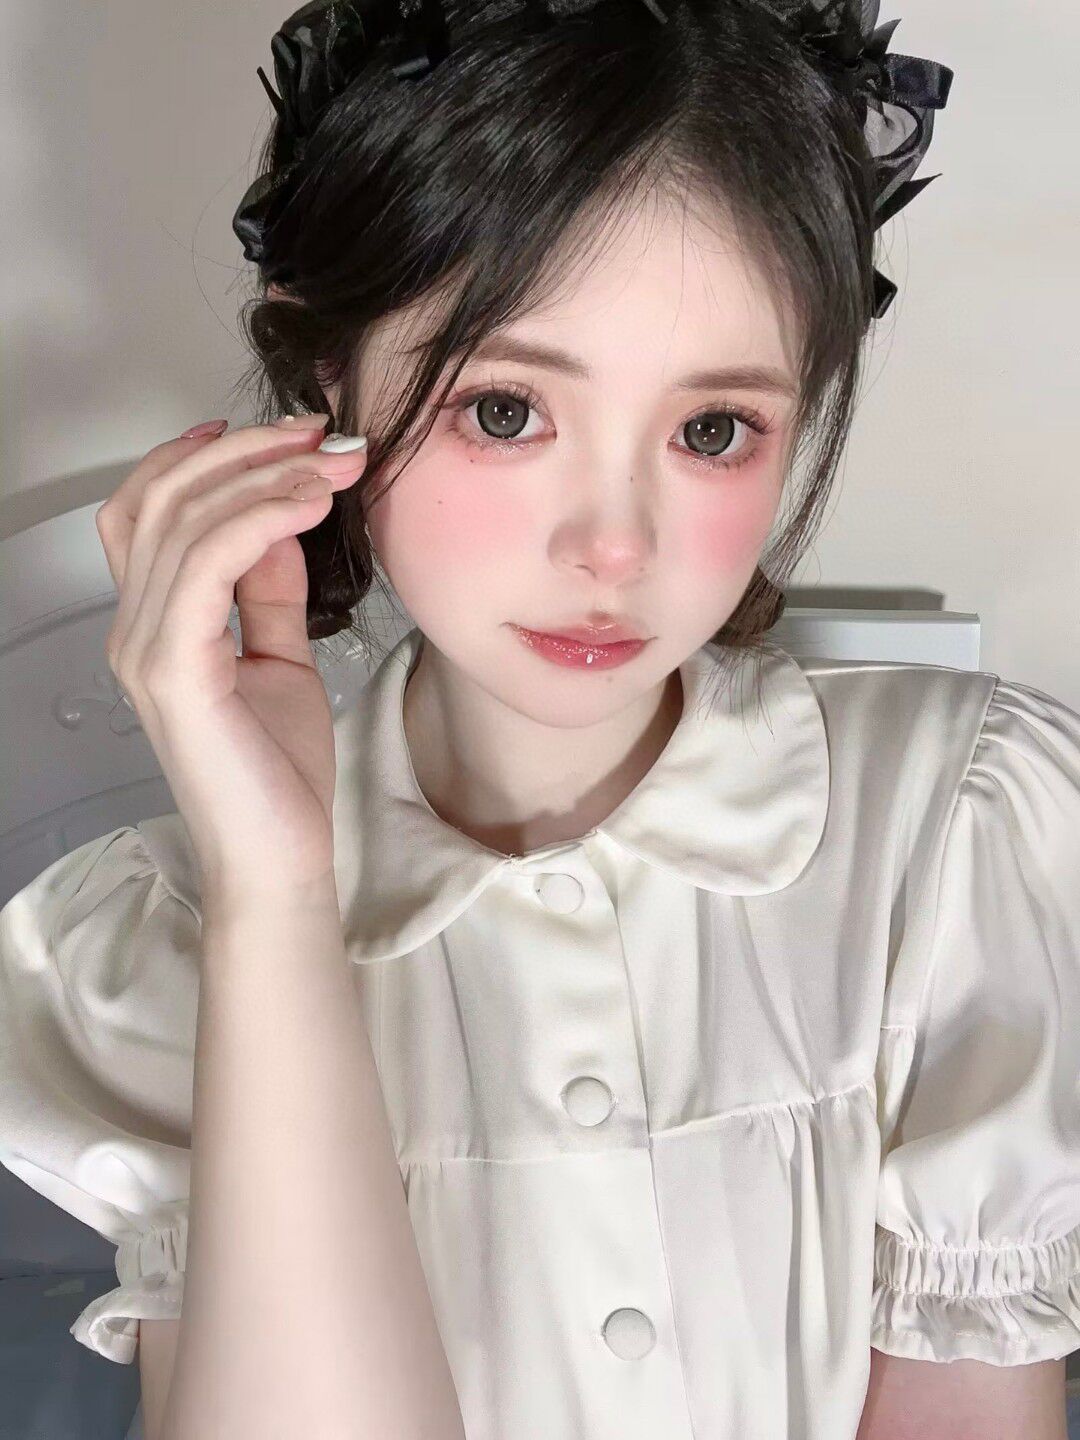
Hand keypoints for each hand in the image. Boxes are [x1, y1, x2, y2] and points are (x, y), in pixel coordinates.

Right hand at [95, 418, 367, 901]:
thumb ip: (270, 590)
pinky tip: (310, 502)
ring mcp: (147, 647)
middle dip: (249, 449)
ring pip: (184, 516)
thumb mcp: (281, 657)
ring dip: (265, 473)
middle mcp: (136, 628)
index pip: (152, 507)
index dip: (205, 455)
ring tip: (333, 462)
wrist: (281, 859)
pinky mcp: (174, 670)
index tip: (287, 436)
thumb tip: (280, 521)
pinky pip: (209, 561)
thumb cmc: (278, 775)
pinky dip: (261, 517)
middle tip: (324, 435)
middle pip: (165, 495)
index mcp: (157, 623)